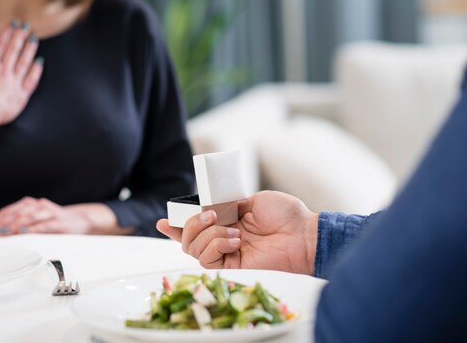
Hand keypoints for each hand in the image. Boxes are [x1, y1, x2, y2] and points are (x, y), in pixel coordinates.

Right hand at [0, 21, 42, 128]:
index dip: (7, 33)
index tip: (13, 23)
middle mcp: (3, 71)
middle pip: (13, 49)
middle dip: (20, 36)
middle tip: (26, 25)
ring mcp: (13, 82)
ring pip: (24, 62)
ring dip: (29, 49)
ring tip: (34, 39)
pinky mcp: (22, 95)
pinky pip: (31, 80)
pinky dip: (36, 70)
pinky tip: (39, 61)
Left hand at [0, 198, 133, 235]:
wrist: (80, 220)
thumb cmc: (55, 223)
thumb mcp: (36, 221)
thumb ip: (20, 225)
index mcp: (30, 204)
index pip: (9, 210)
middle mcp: (38, 205)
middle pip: (16, 212)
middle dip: (2, 223)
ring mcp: (49, 212)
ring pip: (28, 216)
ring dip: (14, 225)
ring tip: (3, 233)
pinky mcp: (59, 221)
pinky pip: (43, 224)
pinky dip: (32, 228)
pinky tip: (24, 233)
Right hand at [156, 191, 318, 273]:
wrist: (303, 233)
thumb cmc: (285, 215)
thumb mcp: (252, 199)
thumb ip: (228, 203)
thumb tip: (209, 205)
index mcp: (228, 222)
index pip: (197, 227)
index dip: (177, 226)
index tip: (163, 220)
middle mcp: (223, 239)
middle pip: (188, 240)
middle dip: (190, 224)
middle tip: (210, 213)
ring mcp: (227, 254)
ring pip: (194, 249)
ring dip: (208, 234)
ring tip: (232, 230)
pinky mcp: (232, 267)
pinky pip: (207, 259)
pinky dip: (216, 245)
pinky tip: (234, 240)